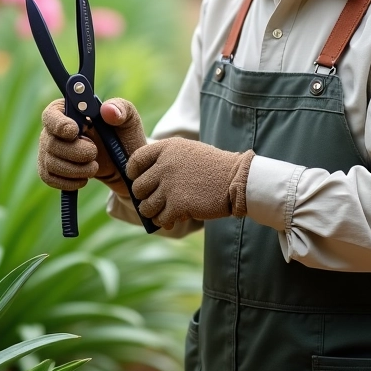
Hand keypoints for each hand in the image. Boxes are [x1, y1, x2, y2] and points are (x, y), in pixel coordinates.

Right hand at [37, 98, 146, 192]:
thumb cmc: (123, 136)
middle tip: (94, 152)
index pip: (50, 115)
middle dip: (75, 152)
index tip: (74, 131)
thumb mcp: (128, 118)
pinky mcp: (50, 170)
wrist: (123, 165)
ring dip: (75, 169)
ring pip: (51, 162)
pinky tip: (84, 178)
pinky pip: (50, 178)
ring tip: (94, 167)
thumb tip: (107, 110)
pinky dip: (69, 181)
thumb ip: (121, 109)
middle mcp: (52, 130)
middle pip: (50, 142)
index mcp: (67, 111)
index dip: (59, 124)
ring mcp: (48, 151)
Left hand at [127, 138, 253, 229]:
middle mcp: (164, 165)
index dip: (133, 174)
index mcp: (166, 148)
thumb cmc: (213, 167)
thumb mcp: (187, 152)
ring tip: (164, 212)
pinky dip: (165, 222)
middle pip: (137, 187)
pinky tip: (174, 220)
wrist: (237, 179)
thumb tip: (142, 179)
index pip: (135, 160)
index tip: (138, 180)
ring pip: (145, 206)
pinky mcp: (178, 205)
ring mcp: (170, 185)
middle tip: (156, 201)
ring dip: (153, 212)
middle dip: (144, 197)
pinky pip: (160, 219)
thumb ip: (165, 160)